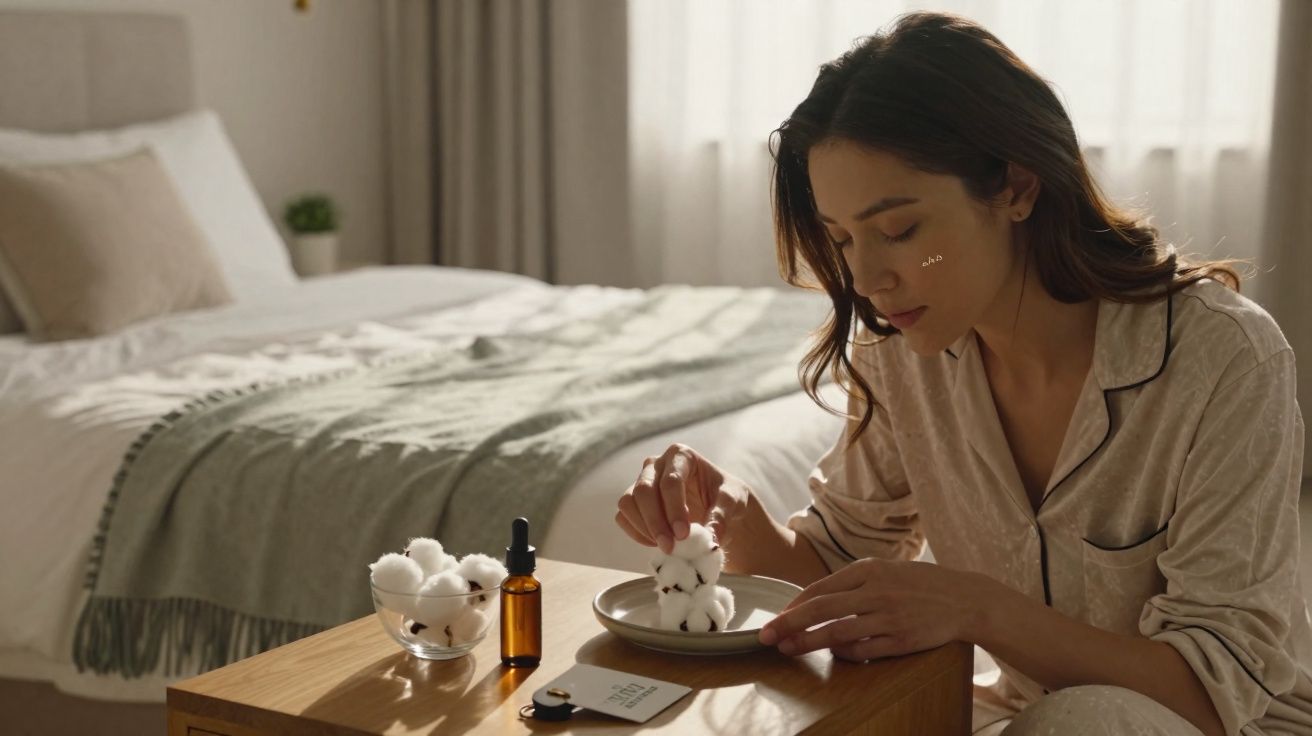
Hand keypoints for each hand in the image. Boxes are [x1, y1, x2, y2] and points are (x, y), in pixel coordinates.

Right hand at [615, 443, 750, 554]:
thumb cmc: (725, 495)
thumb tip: (710, 540)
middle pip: (644, 491)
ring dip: (644, 528)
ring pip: (628, 502)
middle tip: (670, 547)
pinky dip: (636, 533)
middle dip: (656, 522)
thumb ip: (722, 516)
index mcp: (681, 455)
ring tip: (666, 547)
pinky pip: (623, 516)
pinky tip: (656, 543)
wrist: (717, 504)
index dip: (674, 510)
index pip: (671, 481)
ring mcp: (641, 481)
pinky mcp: (633, 501)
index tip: (683, 535)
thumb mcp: (733, 501)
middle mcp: (656, 464)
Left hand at [757, 558, 983, 661]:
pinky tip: (833, 655)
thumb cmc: (919, 583)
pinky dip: (843, 654)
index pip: (820, 589)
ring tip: (788, 649)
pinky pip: (863, 651)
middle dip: (789, 624)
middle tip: (767, 635)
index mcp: (868, 570)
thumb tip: (814, 599)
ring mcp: (889, 618)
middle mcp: (876, 592)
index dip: (793, 605)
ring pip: (837, 633)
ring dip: (808, 642)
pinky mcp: (901, 641)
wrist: (964, 598)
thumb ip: (852, 582)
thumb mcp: (885, 570)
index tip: (775, 617)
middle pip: (821, 609)